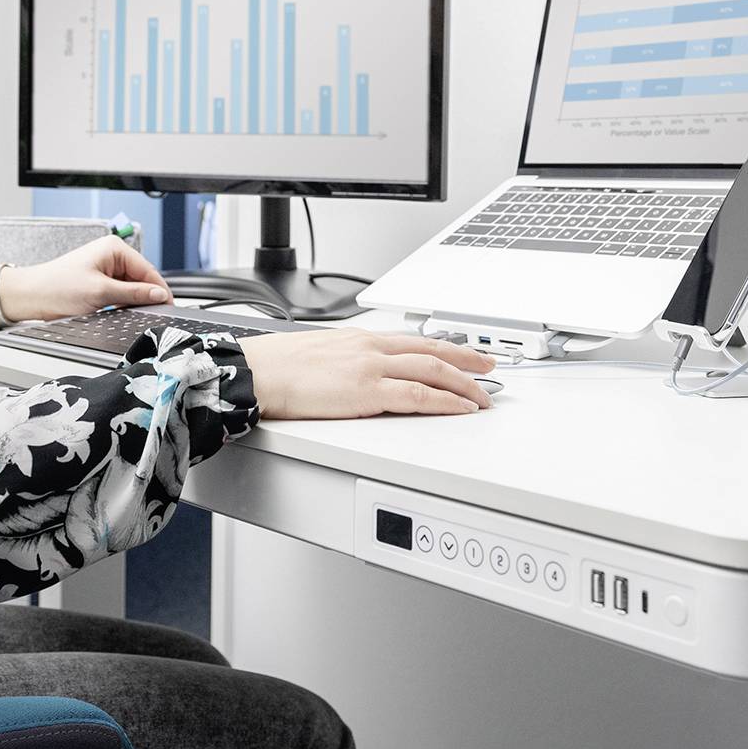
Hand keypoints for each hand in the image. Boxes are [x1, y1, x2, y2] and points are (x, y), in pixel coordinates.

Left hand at [0, 237, 170, 321]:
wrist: (31, 296)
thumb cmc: (57, 288)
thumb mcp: (101, 293)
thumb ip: (134, 293)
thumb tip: (159, 294)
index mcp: (114, 248)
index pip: (148, 270)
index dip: (159, 290)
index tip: (168, 306)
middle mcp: (111, 253)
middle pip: (141, 278)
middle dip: (145, 296)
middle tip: (149, 315)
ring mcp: (104, 266)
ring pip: (131, 287)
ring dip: (131, 300)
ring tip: (126, 313)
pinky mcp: (98, 279)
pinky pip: (119, 291)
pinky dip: (121, 302)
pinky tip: (117, 310)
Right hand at [237, 329, 495, 418]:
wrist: (257, 372)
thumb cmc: (277, 367)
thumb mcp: (319, 354)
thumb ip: (345, 362)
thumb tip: (355, 375)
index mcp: (360, 339)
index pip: (414, 340)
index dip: (446, 348)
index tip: (466, 355)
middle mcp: (371, 348)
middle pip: (433, 352)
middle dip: (467, 363)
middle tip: (490, 373)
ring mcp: (372, 368)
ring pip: (433, 370)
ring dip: (464, 385)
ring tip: (482, 399)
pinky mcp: (367, 391)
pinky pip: (418, 395)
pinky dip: (445, 402)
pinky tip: (459, 409)